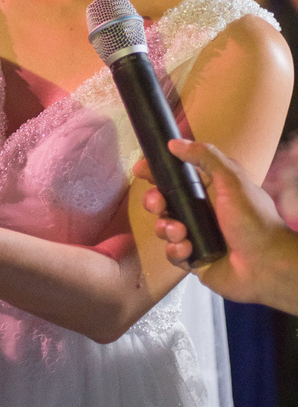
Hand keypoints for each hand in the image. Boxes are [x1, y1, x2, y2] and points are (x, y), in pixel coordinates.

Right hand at [133, 139, 297, 308]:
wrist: (266, 263)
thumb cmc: (253, 219)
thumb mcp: (231, 179)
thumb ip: (205, 156)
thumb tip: (174, 143)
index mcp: (208, 191)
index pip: (174, 178)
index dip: (155, 173)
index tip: (140, 170)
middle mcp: (200, 213)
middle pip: (162, 202)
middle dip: (154, 202)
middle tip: (158, 204)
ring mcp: (195, 236)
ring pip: (164, 228)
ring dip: (166, 228)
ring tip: (181, 232)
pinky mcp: (193, 260)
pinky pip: (172, 254)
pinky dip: (176, 251)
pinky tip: (188, 249)